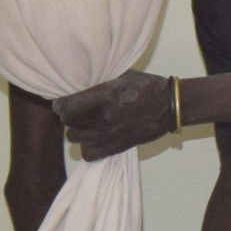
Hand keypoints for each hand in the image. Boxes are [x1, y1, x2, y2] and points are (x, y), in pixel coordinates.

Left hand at [50, 69, 179, 161]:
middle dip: (69, 117)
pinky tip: (95, 138)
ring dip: (78, 131)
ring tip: (87, 124)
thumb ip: (100, 82)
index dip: (60, 104)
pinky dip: (88, 148)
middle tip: (77, 111)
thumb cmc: (146, 86)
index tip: (64, 102)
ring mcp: (109, 135)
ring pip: (76, 138)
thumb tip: (82, 84)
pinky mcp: (117, 147)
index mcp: (103, 97)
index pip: (65, 107)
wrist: (169, 106)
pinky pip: (88, 154)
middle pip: (68, 123)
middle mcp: (103, 117)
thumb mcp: (122, 75)